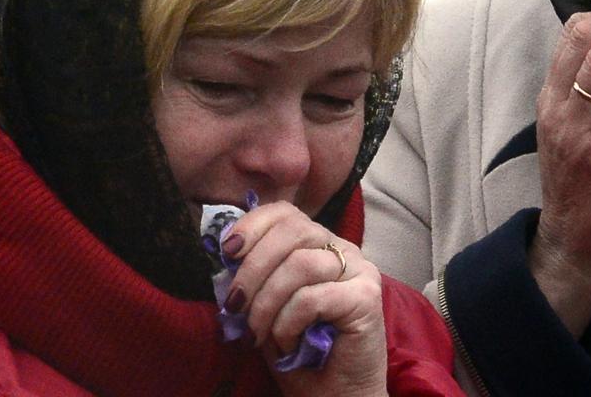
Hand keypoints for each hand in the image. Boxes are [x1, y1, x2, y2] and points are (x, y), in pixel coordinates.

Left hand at [223, 201, 387, 396]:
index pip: (285, 212)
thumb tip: (223, 250)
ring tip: (259, 333)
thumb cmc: (298, 352)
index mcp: (318, 245)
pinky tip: (289, 343)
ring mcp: (360, 270)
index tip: (226, 254)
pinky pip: (312, 297)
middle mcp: (343, 250)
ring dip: (267, 303)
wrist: (333, 396)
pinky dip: (288, 322)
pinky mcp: (367, 297)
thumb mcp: (264, 306)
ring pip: (300, 264)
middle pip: (292, 231)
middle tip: (234, 308)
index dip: (251, 226)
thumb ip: (252, 275)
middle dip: (251, 269)